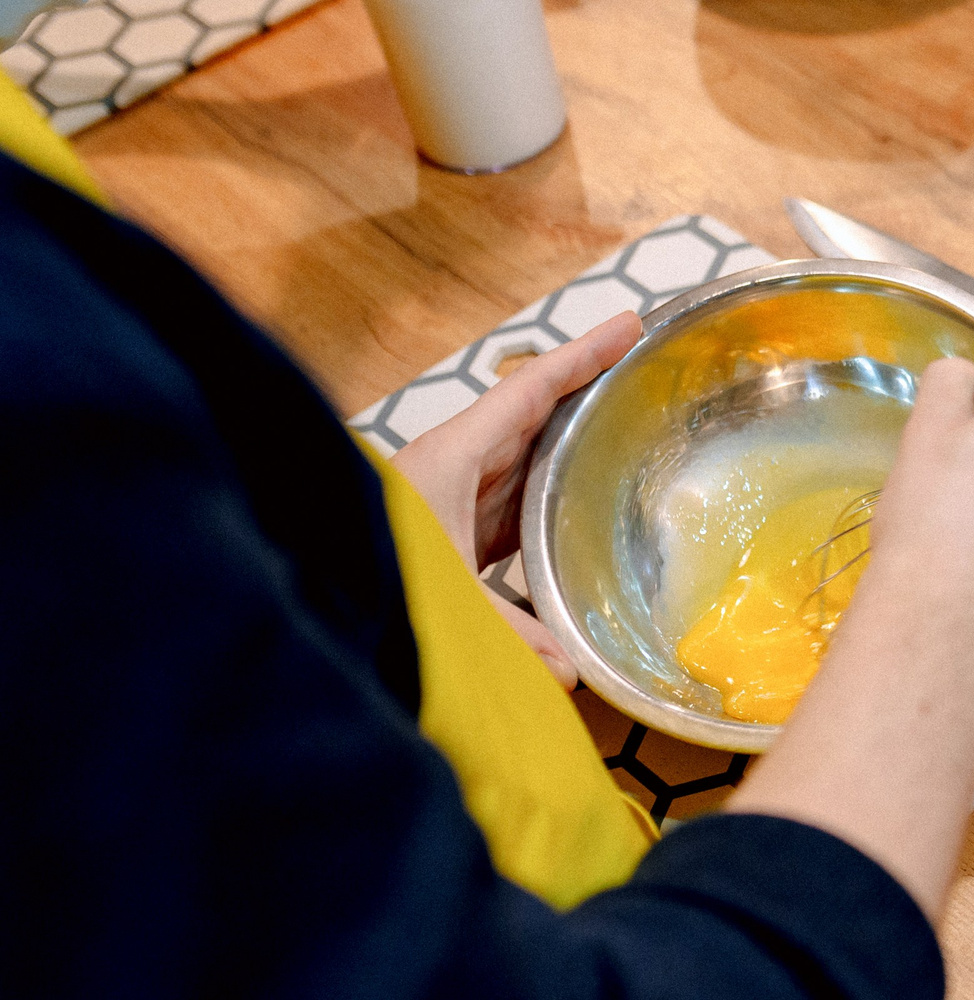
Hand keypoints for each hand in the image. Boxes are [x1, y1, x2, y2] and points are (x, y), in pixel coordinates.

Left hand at [388, 313, 641, 684]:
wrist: (306, 587)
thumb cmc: (363, 570)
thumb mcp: (442, 598)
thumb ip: (508, 635)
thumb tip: (572, 674)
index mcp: (454, 456)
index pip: (531, 389)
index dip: (584, 356)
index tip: (629, 325)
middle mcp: (455, 466)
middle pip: (533, 415)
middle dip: (587, 393)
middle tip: (642, 375)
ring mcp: (452, 496)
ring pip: (524, 459)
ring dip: (571, 447)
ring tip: (623, 438)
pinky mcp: (450, 531)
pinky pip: (511, 504)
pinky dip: (550, 500)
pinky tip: (577, 514)